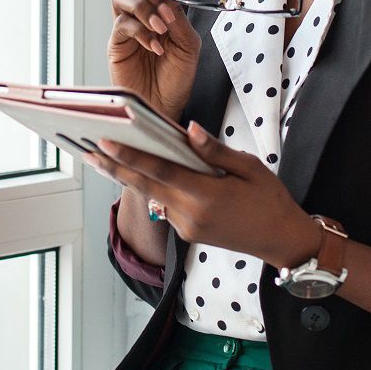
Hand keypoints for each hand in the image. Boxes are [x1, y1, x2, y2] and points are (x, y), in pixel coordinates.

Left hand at [89, 121, 321, 271]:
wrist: (282, 240)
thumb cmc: (269, 199)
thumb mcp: (249, 167)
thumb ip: (214, 150)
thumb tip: (188, 129)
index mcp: (207, 195)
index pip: (160, 171)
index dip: (130, 157)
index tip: (105, 143)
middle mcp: (191, 214)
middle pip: (144, 186)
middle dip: (114, 167)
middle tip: (88, 150)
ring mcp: (186, 227)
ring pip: (152, 196)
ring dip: (130, 176)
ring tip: (105, 156)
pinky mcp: (187, 234)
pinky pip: (164, 205)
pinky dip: (152, 187)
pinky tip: (142, 172)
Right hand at [108, 0, 201, 122]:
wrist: (166, 106)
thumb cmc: (176, 78)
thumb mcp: (188, 44)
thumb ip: (180, 14)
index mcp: (160, 9)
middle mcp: (141, 14)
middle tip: (166, 11)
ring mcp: (127, 28)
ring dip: (144, 8)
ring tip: (160, 28)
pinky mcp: (117, 44)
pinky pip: (122, 25)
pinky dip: (140, 31)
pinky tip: (154, 47)